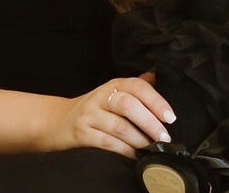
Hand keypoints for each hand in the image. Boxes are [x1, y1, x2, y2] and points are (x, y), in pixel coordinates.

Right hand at [46, 74, 174, 154]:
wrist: (58, 121)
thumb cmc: (93, 108)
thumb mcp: (113, 92)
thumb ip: (135, 86)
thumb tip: (158, 74)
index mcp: (113, 84)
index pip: (137, 86)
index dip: (156, 101)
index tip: (170, 117)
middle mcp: (100, 96)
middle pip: (128, 105)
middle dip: (150, 122)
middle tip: (163, 137)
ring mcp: (89, 114)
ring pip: (119, 126)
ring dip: (139, 139)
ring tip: (151, 147)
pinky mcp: (82, 132)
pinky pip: (107, 142)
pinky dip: (125, 150)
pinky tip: (135, 154)